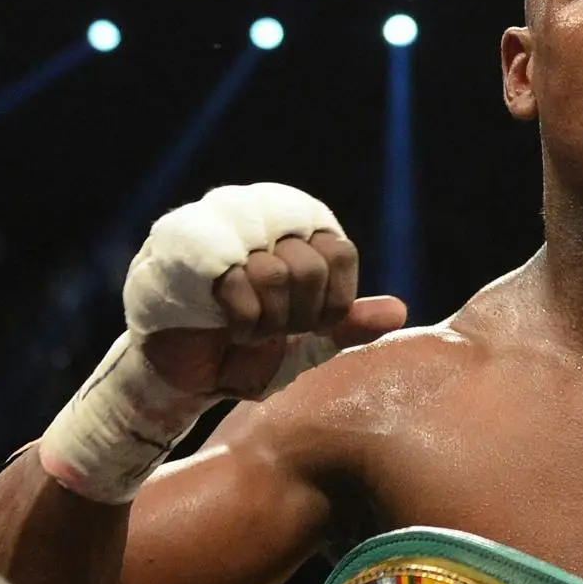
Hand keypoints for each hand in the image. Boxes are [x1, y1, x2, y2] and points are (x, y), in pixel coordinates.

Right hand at [124, 183, 407, 397]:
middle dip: (296, 318)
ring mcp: (218, 221)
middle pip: (309, 266)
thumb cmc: (246, 349)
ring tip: (246, 328)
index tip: (309, 323)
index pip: (338, 252)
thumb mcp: (308, 343)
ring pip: (274, 274)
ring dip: (267, 322)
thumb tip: (398, 312)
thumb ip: (349, 324)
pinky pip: (238, 286)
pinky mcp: (183, 246)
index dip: (332, 302)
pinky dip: (242, 322)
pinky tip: (224, 327)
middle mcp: (259, 209)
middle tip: (271, 328)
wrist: (184, 373)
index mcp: (295, 222)